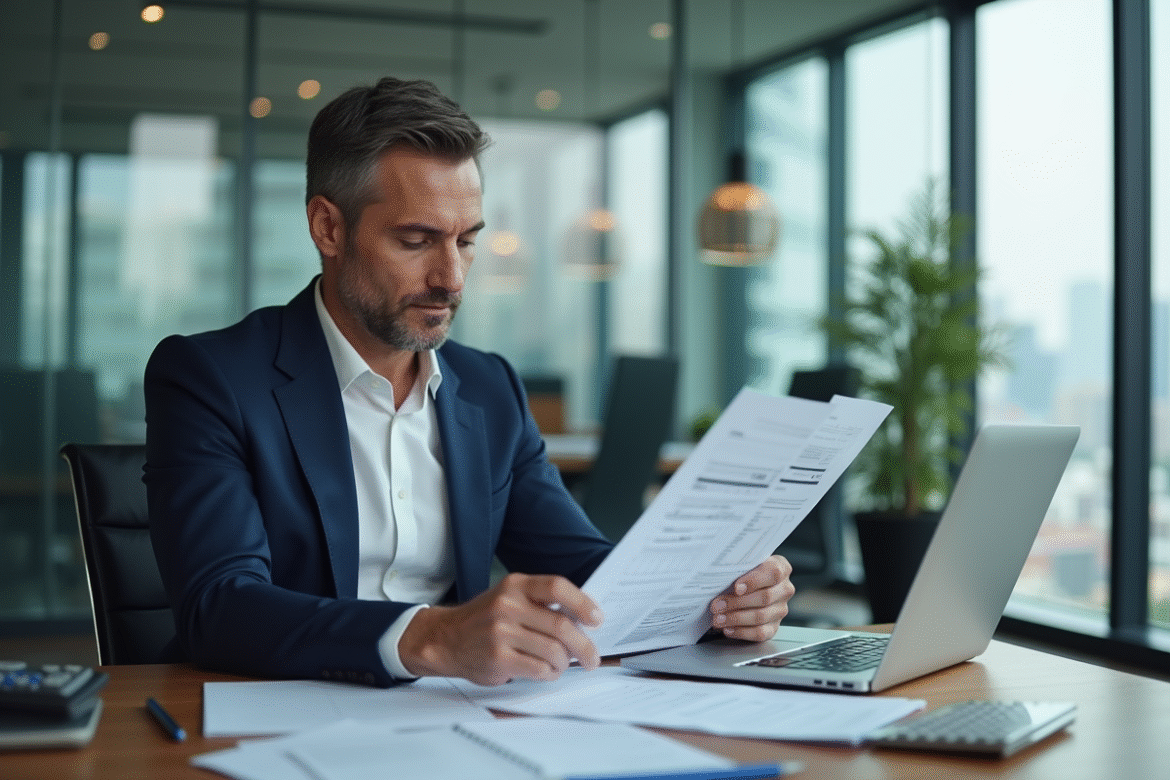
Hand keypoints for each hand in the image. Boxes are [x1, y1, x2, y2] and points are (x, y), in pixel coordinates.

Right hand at [397, 573, 603, 685]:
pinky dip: (550, 673)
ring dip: (566, 663)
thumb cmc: (485, 620)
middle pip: (562, 624)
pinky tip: (547, 671)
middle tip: (592, 656)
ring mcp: (501, 632)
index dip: (582, 603)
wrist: (446, 638)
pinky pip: (539, 669)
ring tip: (563, 665)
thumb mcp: (509, 598)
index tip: (596, 619)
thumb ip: (540, 603)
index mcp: (515, 585)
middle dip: (584, 645)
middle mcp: (508, 605)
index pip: (557, 587)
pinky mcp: (498, 658)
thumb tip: (583, 618)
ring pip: (554, 651)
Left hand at [709, 555, 794, 640]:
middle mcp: (784, 589)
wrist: (748, 585)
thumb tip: (719, 576)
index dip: (754, 581)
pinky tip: (728, 628)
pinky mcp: (774, 627)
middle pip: (765, 597)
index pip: (773, 573)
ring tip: (718, 618)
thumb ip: (738, 567)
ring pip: (761, 616)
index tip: (736, 587)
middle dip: (737, 602)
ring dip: (736, 618)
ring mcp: (780, 609)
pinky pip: (760, 633)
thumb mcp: (744, 564)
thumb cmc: (744, 572)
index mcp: (781, 568)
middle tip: (717, 605)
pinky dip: (741, 632)